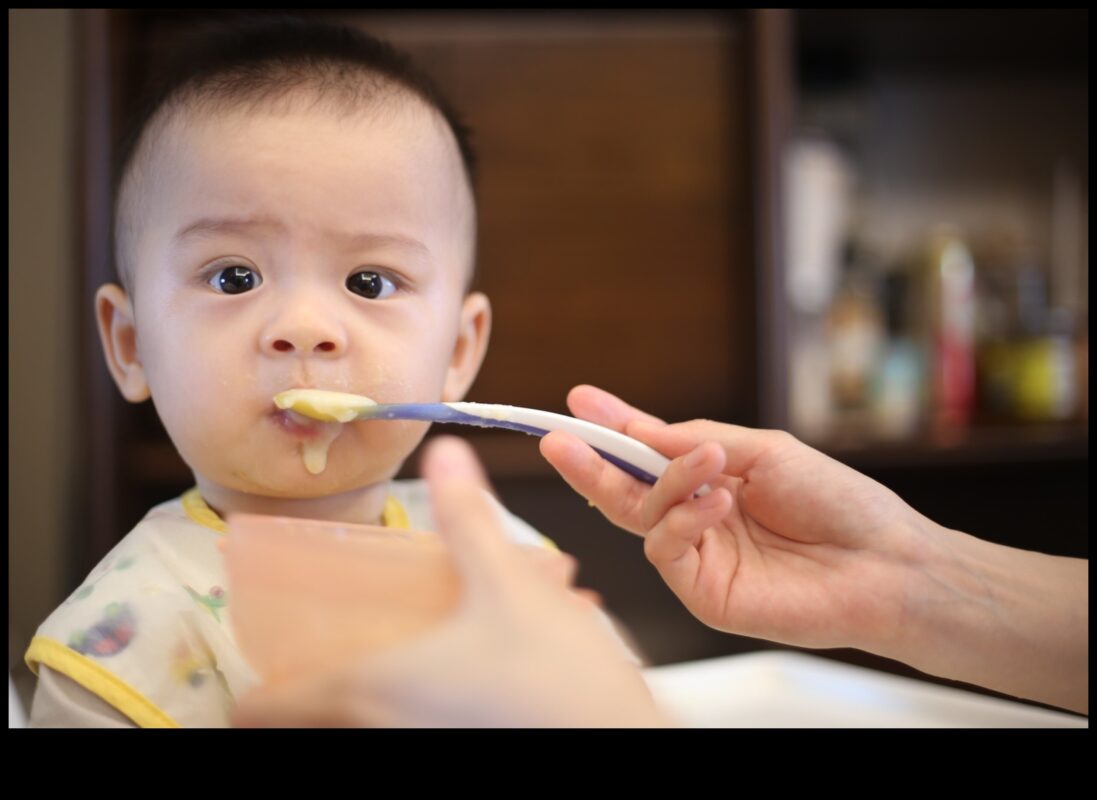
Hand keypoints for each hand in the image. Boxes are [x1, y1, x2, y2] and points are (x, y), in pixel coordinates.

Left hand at [233, 435, 666, 726]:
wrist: (622, 741)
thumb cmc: (559, 677)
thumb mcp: (508, 583)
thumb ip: (468, 519)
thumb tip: (447, 455)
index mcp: (376, 686)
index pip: (270, 709)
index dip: (254, 693)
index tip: (256, 673)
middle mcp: (387, 729)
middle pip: (312, 726)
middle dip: (309, 697)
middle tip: (324, 661)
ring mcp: (425, 745)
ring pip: (364, 730)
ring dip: (359, 705)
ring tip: (391, 666)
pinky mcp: (461, 749)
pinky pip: (409, 732)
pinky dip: (407, 713)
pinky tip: (449, 687)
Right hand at [540, 385, 941, 655]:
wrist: (883, 562)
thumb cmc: (836, 502)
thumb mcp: (762, 451)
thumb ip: (695, 442)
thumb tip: (639, 428)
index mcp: (712, 481)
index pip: (648, 456)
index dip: (612, 430)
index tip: (578, 403)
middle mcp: (697, 519)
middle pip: (626, 492)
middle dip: (590, 463)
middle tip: (558, 440)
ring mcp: (698, 558)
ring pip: (643, 517)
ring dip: (666, 483)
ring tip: (706, 465)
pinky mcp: (703, 592)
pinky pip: (664, 550)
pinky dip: (682, 520)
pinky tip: (717, 504)